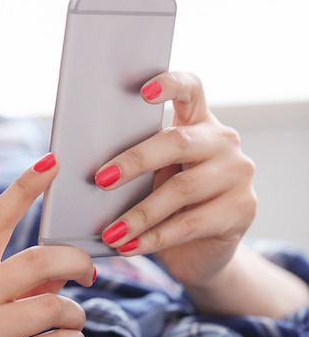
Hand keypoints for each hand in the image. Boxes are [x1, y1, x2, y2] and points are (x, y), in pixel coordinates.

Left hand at [95, 71, 256, 289]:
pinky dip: (155, 237)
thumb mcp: (154, 178)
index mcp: (199, 122)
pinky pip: (191, 223)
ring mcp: (238, 174)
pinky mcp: (242, 210)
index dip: (169, 84)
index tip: (143, 92)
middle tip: (101, 179)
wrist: (201, 251)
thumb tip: (94, 170)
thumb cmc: (169, 206)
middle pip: (178, 141)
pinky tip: (131, 246)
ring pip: (182, 189)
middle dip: (135, 161)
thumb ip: (139, 164)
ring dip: (140, 214)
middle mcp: (223, 141)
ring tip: (111, 232)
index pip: (190, 89)